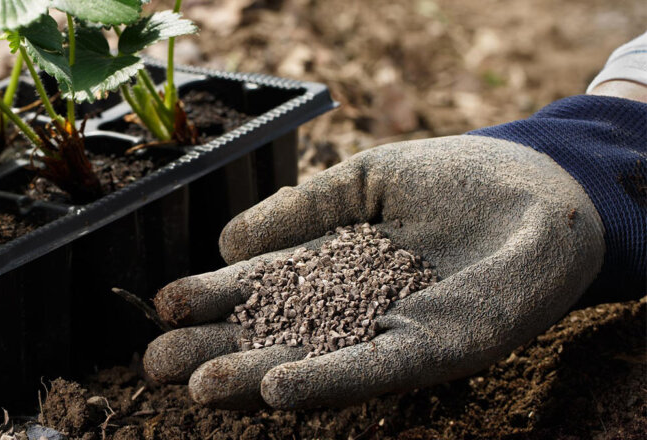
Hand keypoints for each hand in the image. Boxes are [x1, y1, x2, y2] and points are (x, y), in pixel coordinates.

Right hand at [143, 135, 603, 408]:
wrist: (539, 189)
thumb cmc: (455, 178)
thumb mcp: (365, 180)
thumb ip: (302, 207)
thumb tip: (227, 238)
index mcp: (332, 266)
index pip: (262, 287)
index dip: (213, 298)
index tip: (162, 307)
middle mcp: (353, 309)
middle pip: (273, 334)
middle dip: (215, 350)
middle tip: (155, 366)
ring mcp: (389, 333)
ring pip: (311, 361)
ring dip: (254, 377)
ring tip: (199, 386)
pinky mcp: (434, 350)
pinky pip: (371, 369)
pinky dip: (324, 380)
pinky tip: (277, 390)